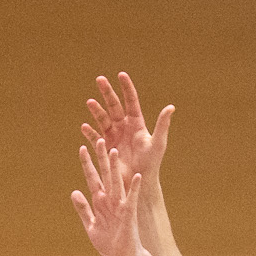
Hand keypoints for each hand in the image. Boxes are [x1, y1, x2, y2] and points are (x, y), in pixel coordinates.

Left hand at [70, 139, 144, 255]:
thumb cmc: (108, 242)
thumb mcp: (90, 225)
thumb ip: (82, 209)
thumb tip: (74, 192)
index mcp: (100, 201)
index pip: (92, 178)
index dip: (87, 164)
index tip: (82, 148)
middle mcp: (110, 199)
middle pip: (104, 174)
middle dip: (101, 158)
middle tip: (99, 140)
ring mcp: (120, 205)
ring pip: (117, 182)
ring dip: (115, 168)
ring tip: (114, 151)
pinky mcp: (128, 213)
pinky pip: (131, 199)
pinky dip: (133, 188)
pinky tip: (136, 176)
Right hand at [82, 72, 172, 186]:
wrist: (139, 181)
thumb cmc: (151, 163)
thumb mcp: (158, 143)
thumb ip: (162, 124)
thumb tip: (171, 106)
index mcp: (137, 123)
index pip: (131, 101)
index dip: (126, 88)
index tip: (121, 75)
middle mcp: (124, 127)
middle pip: (114, 106)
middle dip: (107, 92)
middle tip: (100, 79)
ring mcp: (114, 137)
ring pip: (103, 119)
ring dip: (96, 111)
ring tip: (90, 102)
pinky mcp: (106, 148)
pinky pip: (96, 138)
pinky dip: (90, 133)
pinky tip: (84, 127)